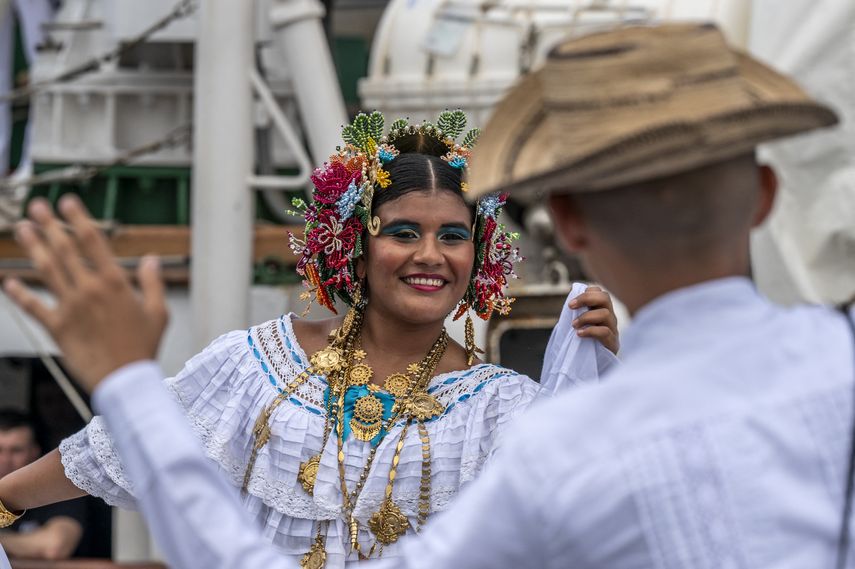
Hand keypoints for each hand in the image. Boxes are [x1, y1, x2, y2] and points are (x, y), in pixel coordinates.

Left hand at [3, 196, 168, 391]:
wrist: (124, 379)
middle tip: (37, 207)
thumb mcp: (158, 312)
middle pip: (64, 250)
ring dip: (33, 247)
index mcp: (114, 283)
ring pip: (46, 270)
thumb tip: (151, 260)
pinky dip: (20, 294)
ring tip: (23, 228)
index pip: (92, 241)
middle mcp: (88, 290)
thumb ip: (152, 283)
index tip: (68, 202)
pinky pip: (34, 307)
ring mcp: (70, 307)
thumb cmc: (144, 347)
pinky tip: (9, 282)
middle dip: (49, 225)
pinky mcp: (57, 327)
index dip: (78, 219)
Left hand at [569, 285, 619, 354]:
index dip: (588, 293)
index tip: (572, 303)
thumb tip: (570, 302)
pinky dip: (590, 330)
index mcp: (603, 312)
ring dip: (586, 317)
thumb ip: (578, 315)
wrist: (595, 367)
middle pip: (605, 298)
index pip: (601, 294)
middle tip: (571, 306)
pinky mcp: (613, 343)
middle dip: (586, 298)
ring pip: (605, 314)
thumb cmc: (585, 345)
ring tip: (574, 325)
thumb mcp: (582, 327)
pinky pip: (605, 332)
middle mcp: (610, 318)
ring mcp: (614, 330)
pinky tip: (579, 334)